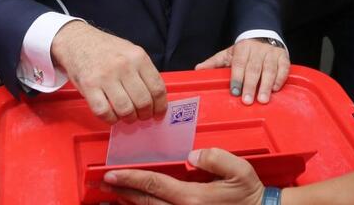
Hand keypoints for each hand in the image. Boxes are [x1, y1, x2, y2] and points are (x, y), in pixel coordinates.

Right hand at [51, 21, 166, 123]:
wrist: (77, 40)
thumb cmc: (105, 49)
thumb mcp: (130, 51)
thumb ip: (143, 71)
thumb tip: (155, 98)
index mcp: (138, 56)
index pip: (157, 88)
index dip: (160, 106)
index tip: (158, 113)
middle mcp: (123, 66)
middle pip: (143, 102)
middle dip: (145, 115)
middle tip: (141, 116)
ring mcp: (105, 76)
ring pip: (126, 110)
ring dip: (129, 119)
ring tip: (127, 116)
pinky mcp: (89, 86)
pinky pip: (104, 112)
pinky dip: (111, 119)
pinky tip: (112, 115)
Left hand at [103, 148, 264, 204]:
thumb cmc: (250, 195)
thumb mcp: (240, 170)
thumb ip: (216, 158)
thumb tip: (193, 154)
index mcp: (193, 198)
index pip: (154, 185)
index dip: (131, 178)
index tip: (112, 174)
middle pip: (145, 202)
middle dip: (123, 191)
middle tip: (103, 183)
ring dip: (131, 202)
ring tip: (116, 192)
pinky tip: (139, 201)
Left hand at [195, 39, 288, 104]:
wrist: (263, 36)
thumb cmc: (244, 51)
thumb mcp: (228, 54)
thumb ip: (214, 63)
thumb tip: (198, 70)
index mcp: (243, 48)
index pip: (239, 63)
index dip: (237, 77)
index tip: (234, 91)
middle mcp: (258, 50)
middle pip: (254, 68)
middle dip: (250, 85)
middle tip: (247, 101)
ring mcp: (272, 53)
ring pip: (269, 70)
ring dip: (265, 86)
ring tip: (262, 100)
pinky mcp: (284, 57)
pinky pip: (283, 69)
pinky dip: (279, 79)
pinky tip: (275, 90)